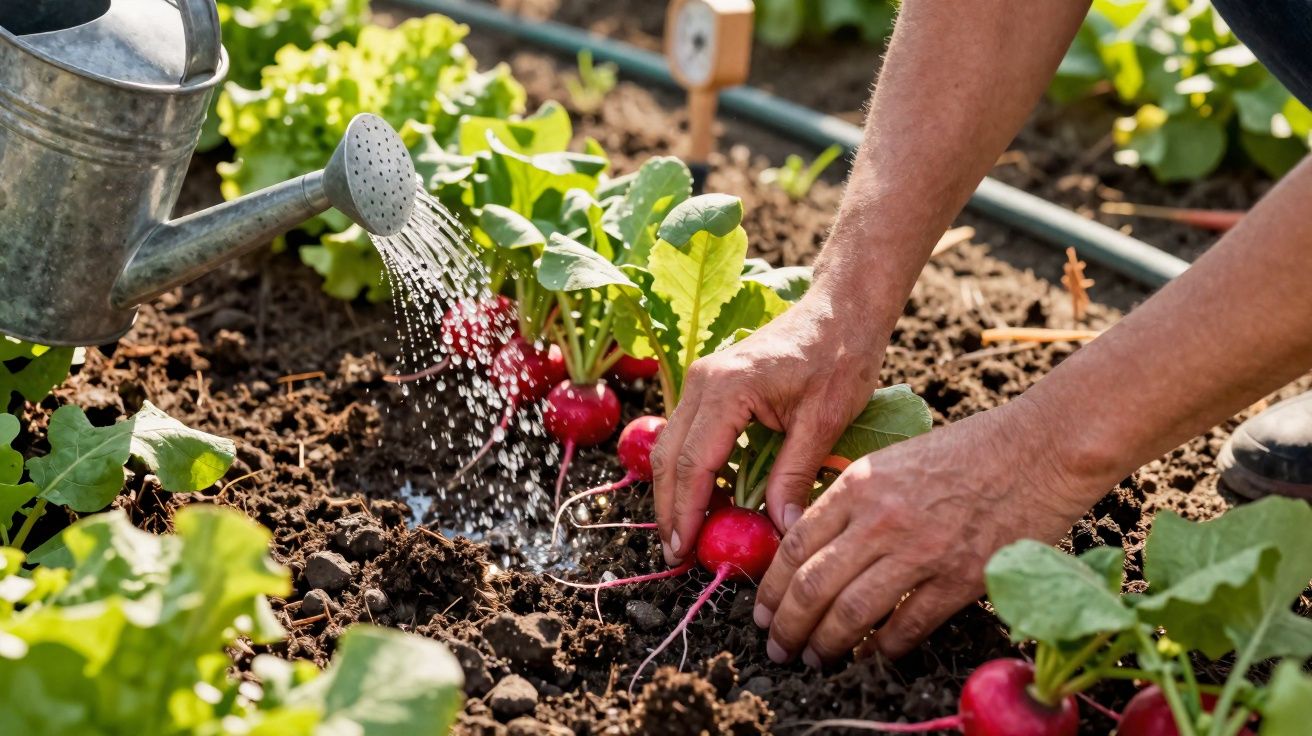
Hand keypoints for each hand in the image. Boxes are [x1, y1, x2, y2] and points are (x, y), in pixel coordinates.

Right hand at [651, 287, 888, 566]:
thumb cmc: (839, 357)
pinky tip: (705, 500)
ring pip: (672, 446)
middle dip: (670, 508)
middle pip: (670, 456)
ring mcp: (702, 379)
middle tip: (679, 555)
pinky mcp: (710, 384)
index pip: (695, 463)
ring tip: (688, 534)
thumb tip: (781, 531)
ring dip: (676, 491)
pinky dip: (690, 469)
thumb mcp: (824, 422)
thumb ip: (795, 476)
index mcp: (727, 388)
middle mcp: (702, 381)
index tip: (684, 552)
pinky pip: (687, 434)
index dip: (687, 512)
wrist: (841, 310)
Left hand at [752, 397, 1101, 665]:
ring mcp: (920, 551)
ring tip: (815, 659)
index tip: (762, 610)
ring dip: (825, 645)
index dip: (770, 587)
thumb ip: (850, 499)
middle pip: (812, 586)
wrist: (1038, 450)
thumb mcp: (890, 460)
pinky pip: (906, 626)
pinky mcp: (960, 578)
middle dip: (787, 626)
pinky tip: (869, 656)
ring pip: (850, 614)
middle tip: (778, 647)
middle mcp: (880, 519)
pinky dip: (880, 649)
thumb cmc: (965, 451)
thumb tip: (810, 545)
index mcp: (857, 485)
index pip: (793, 545)